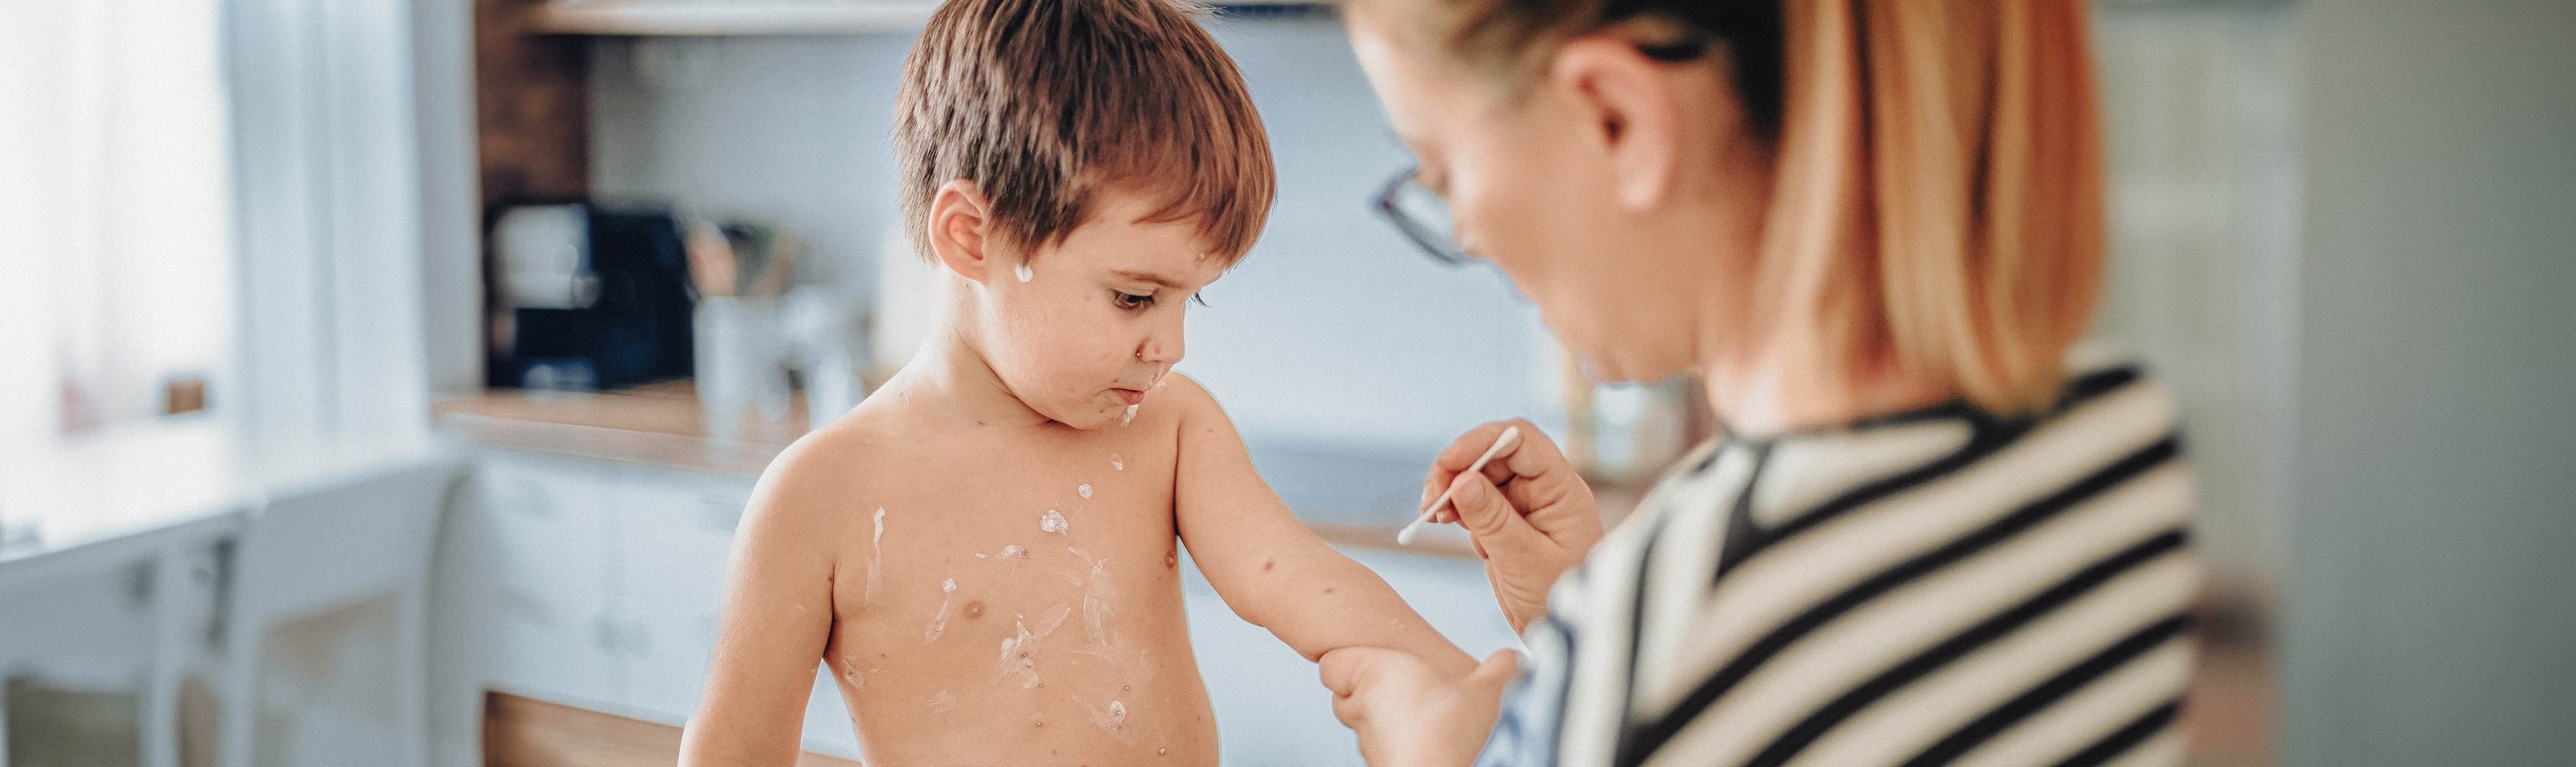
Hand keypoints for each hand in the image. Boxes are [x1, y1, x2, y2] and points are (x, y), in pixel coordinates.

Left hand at [1320, 647, 1519, 766]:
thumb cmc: (1455, 732)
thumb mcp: (1488, 690)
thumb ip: (1500, 668)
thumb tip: (1514, 657)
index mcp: (1376, 673)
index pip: (1331, 664)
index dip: (1348, 663)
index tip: (1373, 665)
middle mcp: (1362, 707)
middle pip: (1343, 696)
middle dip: (1365, 693)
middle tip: (1403, 691)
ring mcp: (1366, 742)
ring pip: (1360, 726)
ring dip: (1380, 722)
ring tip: (1417, 721)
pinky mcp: (1377, 766)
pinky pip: (1377, 750)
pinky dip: (1392, 746)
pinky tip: (1422, 747)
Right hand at [1421, 420, 1601, 631]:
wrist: (1564, 634)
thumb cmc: (1559, 598)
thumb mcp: (1524, 560)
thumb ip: (1493, 520)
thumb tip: (1461, 481)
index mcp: (1560, 489)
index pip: (1520, 441)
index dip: (1480, 442)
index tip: (1447, 466)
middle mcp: (1542, 490)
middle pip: (1492, 455)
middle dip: (1457, 469)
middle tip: (1430, 500)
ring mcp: (1523, 505)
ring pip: (1478, 477)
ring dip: (1450, 490)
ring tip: (1434, 516)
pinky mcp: (1505, 523)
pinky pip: (1474, 502)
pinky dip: (1454, 508)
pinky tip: (1444, 523)